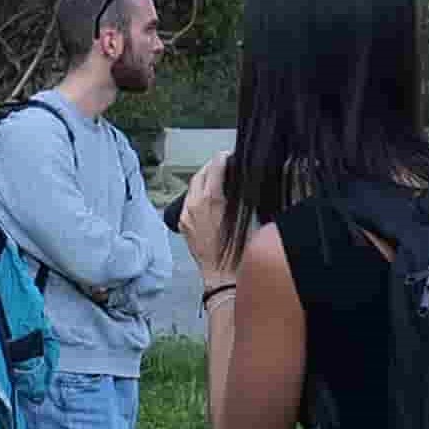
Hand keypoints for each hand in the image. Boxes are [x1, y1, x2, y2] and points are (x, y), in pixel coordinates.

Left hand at [178, 156, 234, 270]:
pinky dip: (197, 195)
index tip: (228, 154)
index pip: (214, 168)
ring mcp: (186, 214)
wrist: (221, 274)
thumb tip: (242, 183)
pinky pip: (188, 202)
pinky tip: (207, 197)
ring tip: (216, 179)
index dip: (222, 158)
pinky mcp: (182, 224)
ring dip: (203, 180)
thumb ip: (241, 196)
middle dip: (211, 167)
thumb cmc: (238, 250)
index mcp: (212, 200)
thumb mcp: (246, 217)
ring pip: (191, 188)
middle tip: (223, 164)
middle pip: (199, 175)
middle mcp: (194, 205)